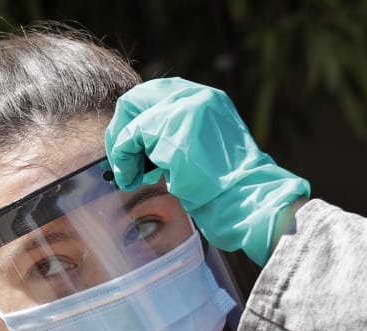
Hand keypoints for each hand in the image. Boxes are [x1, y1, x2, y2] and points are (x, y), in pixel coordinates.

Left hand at [105, 78, 309, 264]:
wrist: (245, 199)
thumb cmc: (227, 187)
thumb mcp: (204, 149)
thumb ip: (179, 135)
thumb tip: (142, 141)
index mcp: (208, 99)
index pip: (157, 94)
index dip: (138, 121)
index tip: (132, 147)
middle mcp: (197, 96)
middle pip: (138, 98)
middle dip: (122, 130)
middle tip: (121, 159)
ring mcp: (184, 109)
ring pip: (132, 119)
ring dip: (122, 150)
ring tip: (129, 175)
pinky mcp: (170, 128)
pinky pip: (130, 138)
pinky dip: (123, 160)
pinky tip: (131, 179)